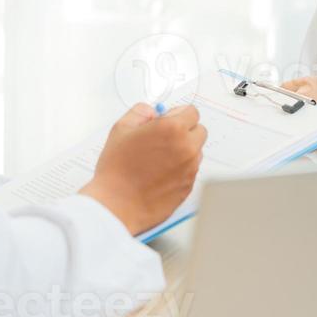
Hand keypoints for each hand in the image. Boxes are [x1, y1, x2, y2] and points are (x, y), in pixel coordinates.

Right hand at [81, 103, 206, 234]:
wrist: (116, 204)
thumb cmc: (116, 170)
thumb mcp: (121, 129)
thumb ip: (140, 112)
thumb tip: (152, 112)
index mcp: (172, 129)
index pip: (192, 112)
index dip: (178, 114)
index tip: (169, 120)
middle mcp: (186, 148)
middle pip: (199, 131)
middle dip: (185, 131)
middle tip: (165, 138)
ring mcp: (190, 169)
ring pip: (197, 151)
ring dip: (185, 150)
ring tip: (160, 158)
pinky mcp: (189, 186)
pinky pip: (192, 170)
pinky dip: (181, 169)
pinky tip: (161, 173)